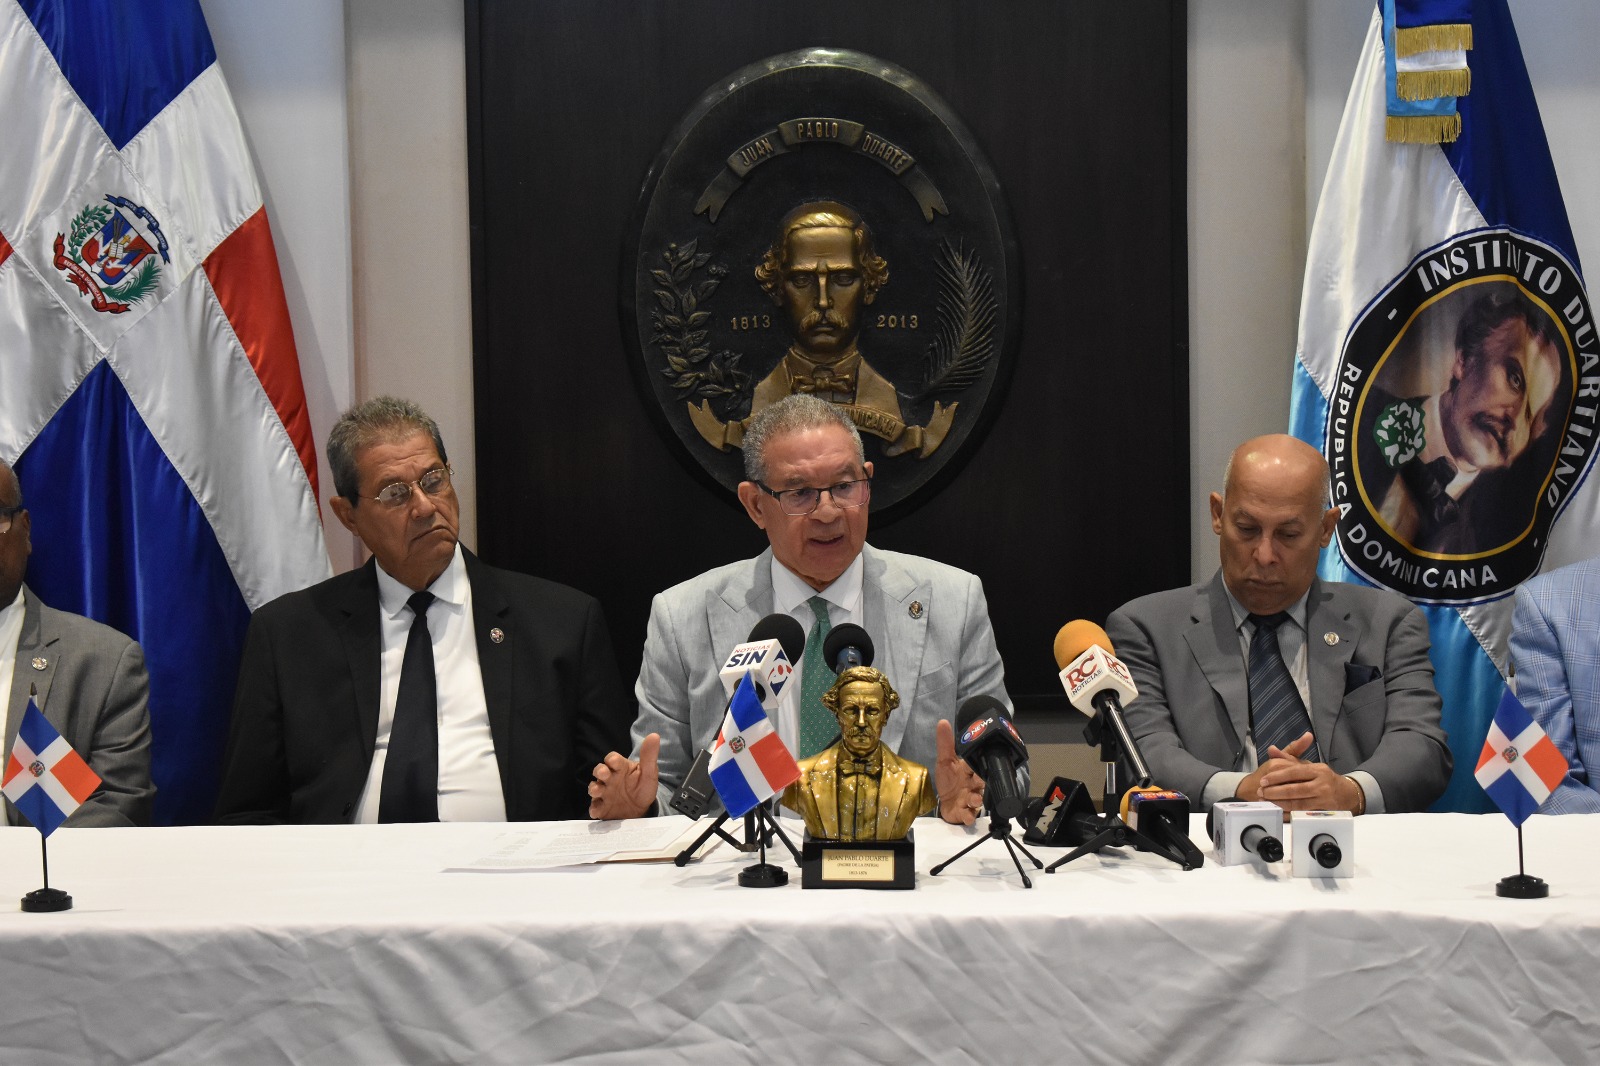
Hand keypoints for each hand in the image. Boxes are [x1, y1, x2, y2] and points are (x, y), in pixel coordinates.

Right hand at [587, 733, 658, 819]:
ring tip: (597, 791)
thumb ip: (649, 756)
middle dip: (599, 771)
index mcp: (620, 768)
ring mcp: (604, 793)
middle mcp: (610, 778)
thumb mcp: (649, 772)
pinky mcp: (602, 807)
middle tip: (603, 773)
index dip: (612, 759)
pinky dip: (594, 809)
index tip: (614, 761)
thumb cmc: (643, 787)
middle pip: (600, 771)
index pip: (613, 759)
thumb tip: (654, 736)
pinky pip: (595, 807)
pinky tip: (597, 811)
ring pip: (594, 788)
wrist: (642, 808)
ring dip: (594, 788)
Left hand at [934, 718, 984, 824]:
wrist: (945, 803)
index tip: (978, 765)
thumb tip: (943, 722)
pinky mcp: (966, 813)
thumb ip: (945, 743)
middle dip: (981, 784)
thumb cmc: (948, 781)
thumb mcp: (944, 761)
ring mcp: (970, 799)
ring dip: (976, 800)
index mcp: (969, 771)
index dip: (979, 765)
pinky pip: (970, 816)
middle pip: (981, 783)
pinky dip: (968, 816)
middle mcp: (973, 785)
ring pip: (978, 800)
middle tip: (979, 783)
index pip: (977, 765)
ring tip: (973, 800)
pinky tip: (966, 815)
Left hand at [1238, 732, 1363, 812]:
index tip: (1263, 780)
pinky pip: (1303, 814)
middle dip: (1275, 792)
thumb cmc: (1323, 778)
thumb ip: (1289, 758)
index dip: (1277, 777)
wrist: (1347, 794)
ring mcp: (1325, 800)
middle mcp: (1323, 784)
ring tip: (1266, 801)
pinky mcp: (1325, 813)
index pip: (1294, 772)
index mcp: (1318, 770)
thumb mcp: (1308, 766)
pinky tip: (1278, 812)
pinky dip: (1289, 814)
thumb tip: (1271, 749)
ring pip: (1298, 804)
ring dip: (1280, 804)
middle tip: (1261, 792)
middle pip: (1295, 789)